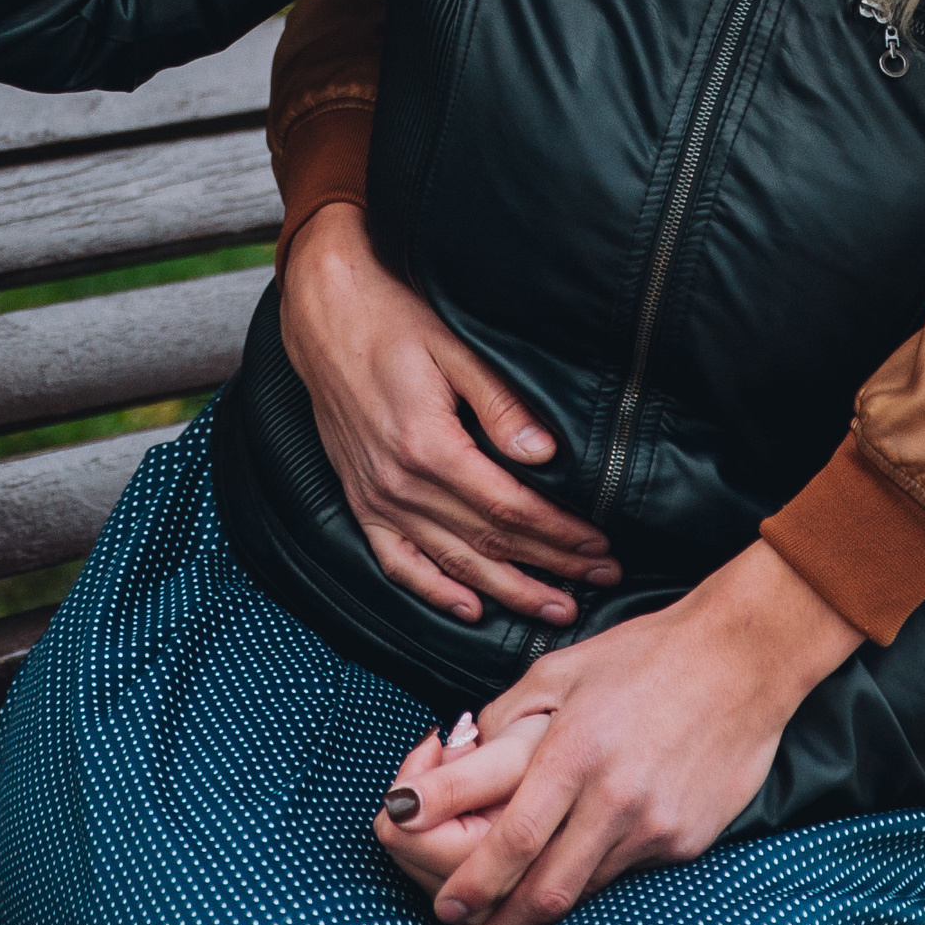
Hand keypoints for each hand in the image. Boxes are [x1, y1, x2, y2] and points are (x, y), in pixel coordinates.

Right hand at [280, 205, 621, 626]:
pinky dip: (435, 591)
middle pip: (488, 542)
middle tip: (600, 581)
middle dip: (550, 567)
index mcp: (428, 447)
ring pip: (452, 563)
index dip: (558, 533)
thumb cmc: (392, 320)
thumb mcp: (454, 348)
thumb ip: (499, 405)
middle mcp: (399, 484)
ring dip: (508, 592)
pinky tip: (470, 608)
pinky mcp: (360, 501)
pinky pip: (397, 563)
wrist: (324, 315)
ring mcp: (376, 498)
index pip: (509, 508)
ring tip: (555, 608)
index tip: (598, 546)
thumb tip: (544, 454)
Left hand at [373, 541, 859, 924]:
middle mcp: (614, 796)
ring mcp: (654, 825)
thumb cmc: (644, 655)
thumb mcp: (560, 669)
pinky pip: (626, 872)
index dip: (469, 884)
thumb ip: (504, 720)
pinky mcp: (685, 841)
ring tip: (505, 917)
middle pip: (544, 892)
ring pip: (584, 891)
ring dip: (538, 912)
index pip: (510, 839)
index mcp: (575, 750)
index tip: (441, 908)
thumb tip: (456, 763)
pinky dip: (593, 876)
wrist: (743, 658)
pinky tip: (581, 862)